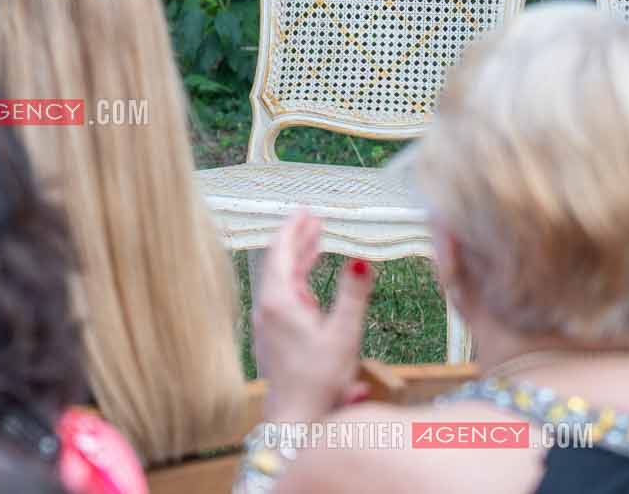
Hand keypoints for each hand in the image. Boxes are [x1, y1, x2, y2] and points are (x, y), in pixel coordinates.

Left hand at [252, 210, 376, 424]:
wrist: (296, 416)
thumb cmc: (319, 379)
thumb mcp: (344, 335)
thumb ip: (353, 296)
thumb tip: (360, 260)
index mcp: (279, 300)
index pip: (282, 252)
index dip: (294, 228)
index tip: (307, 211)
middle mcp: (268, 307)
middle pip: (280, 262)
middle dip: (298, 239)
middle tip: (315, 219)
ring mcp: (268, 320)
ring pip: (281, 279)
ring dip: (299, 258)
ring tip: (317, 240)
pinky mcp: (274, 334)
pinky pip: (283, 295)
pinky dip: (297, 279)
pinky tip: (310, 282)